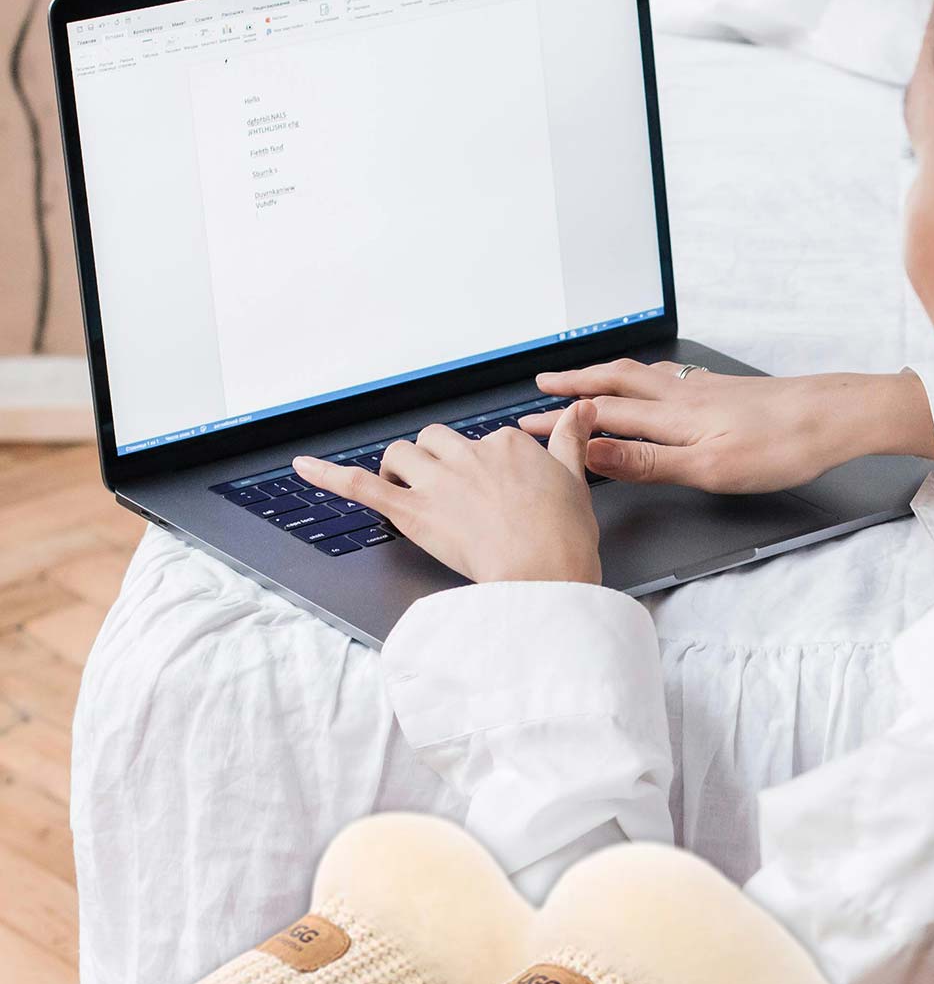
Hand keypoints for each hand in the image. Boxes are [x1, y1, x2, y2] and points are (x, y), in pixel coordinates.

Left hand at [293, 399, 602, 584]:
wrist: (545, 574)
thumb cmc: (562, 537)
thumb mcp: (576, 479)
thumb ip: (571, 439)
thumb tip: (580, 409)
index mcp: (508, 444)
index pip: (484, 441)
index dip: (484, 466)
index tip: (494, 490)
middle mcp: (468, 455)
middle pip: (437, 442)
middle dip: (435, 460)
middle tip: (445, 490)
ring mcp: (437, 482)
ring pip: (402, 455)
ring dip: (399, 467)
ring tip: (405, 486)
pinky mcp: (411, 512)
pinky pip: (361, 485)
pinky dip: (327, 475)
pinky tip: (303, 466)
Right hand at [521, 362, 933, 490]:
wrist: (836, 417)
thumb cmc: (782, 446)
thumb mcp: (709, 469)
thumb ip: (647, 461)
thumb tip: (592, 451)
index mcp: (673, 417)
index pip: (602, 416)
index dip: (563, 422)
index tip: (527, 426)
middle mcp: (684, 397)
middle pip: (616, 384)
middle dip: (575, 386)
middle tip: (541, 386)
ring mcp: (706, 390)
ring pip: (642, 377)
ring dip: (605, 376)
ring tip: (584, 378)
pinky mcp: (726, 392)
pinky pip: (668, 378)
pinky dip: (643, 376)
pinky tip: (654, 382)